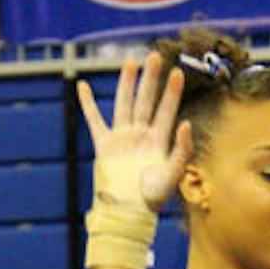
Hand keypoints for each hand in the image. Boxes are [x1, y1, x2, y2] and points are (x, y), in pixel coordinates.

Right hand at [76, 53, 193, 214]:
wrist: (129, 212)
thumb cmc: (153, 198)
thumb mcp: (174, 174)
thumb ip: (182, 149)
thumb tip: (187, 123)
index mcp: (159, 141)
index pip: (167, 110)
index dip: (172, 92)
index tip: (178, 72)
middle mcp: (141, 135)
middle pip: (146, 100)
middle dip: (151, 79)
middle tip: (156, 55)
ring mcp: (122, 138)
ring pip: (125, 104)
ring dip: (127, 83)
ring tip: (131, 61)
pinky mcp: (104, 145)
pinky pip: (94, 120)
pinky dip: (87, 104)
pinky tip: (82, 86)